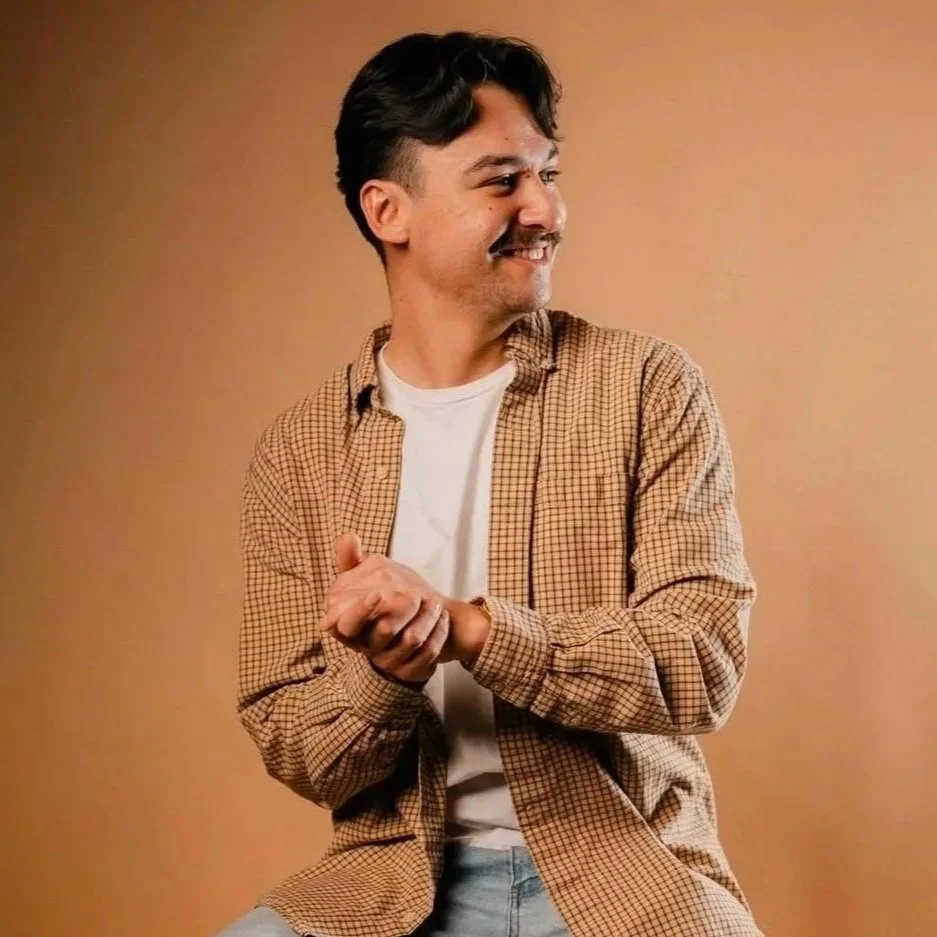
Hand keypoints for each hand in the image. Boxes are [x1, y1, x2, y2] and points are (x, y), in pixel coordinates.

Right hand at [320, 533, 457, 683]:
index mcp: (349, 626)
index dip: (361, 610)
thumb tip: (347, 537)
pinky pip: (428, 654)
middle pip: (384, 631)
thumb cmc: (384, 598)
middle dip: (402, 608)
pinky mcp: (411, 670)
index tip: (378, 594)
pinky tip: (442, 619)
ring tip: (434, 602)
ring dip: (427, 616)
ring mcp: (389, 661)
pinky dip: (439, 632)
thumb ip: (352, 560)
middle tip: (415, 594)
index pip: (346, 624)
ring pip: (411, 640)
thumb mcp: (366, 576)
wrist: (414, 624)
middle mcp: (367, 646)